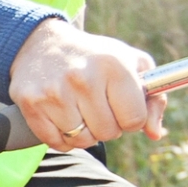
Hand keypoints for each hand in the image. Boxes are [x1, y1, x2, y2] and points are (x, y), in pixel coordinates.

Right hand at [6, 19, 161, 148]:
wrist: (42, 44)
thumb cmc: (94, 57)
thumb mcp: (132, 64)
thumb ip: (153, 99)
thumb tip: (155, 134)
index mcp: (113, 65)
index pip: (134, 119)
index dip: (131, 118)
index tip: (121, 107)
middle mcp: (83, 78)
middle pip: (108, 132)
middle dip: (107, 125)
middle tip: (98, 107)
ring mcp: (55, 92)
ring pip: (82, 140)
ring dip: (84, 133)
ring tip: (80, 111)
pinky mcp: (31, 104)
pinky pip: (57, 143)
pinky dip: (63, 138)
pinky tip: (63, 117)